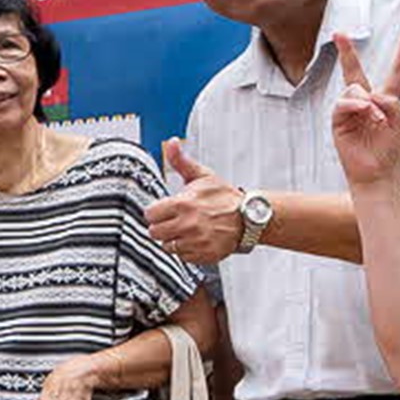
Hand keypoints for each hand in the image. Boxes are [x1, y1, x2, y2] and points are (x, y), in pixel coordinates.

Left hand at [144, 139, 249, 264]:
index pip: (150, 214)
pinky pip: (182, 256)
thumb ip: (181, 161)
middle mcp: (187, 225)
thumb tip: (171, 143)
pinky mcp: (203, 255)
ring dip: (174, 239)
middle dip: (162, 226)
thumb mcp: (202, 175)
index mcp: (182, 204)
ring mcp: (195, 242)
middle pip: (155, 232)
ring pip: (167, 246)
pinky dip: (187, 250)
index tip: (165, 210)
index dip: (156, 211)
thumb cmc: (224, 197)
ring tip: (187, 230)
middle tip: (175, 220)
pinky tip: (196, 239)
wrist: (249, 217)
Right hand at [325, 37, 399, 193]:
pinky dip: (356, 105)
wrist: (378, 173)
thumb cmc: (392, 149)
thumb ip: (391, 100)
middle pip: (356, 73)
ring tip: (377, 119)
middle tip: (339, 34)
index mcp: (387, 101)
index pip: (395, 74)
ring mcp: (351, 111)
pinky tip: (366, 113)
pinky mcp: (339, 121)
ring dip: (368, 101)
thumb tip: (367, 94)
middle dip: (346, 53)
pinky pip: (344, 102)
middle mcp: (366, 102)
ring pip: (354, 87)